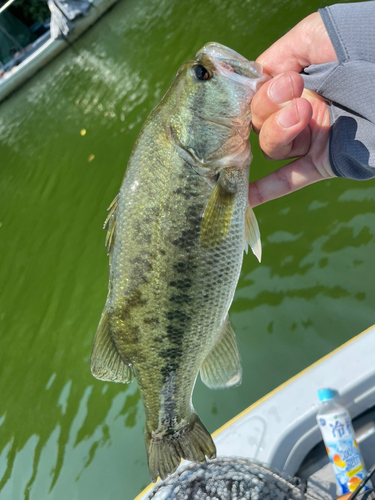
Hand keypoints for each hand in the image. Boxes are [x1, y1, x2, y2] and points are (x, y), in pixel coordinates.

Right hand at [249, 12, 337, 206]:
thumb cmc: (357, 44)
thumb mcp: (310, 37)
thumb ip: (277, 58)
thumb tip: (253, 80)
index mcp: (294, 85)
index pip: (255, 97)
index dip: (253, 94)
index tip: (261, 84)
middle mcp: (298, 114)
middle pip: (259, 123)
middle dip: (269, 106)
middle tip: (294, 90)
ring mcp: (310, 139)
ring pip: (272, 147)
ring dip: (278, 130)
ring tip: (304, 112)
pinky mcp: (322, 162)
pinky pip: (290, 179)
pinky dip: (267, 190)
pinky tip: (246, 199)